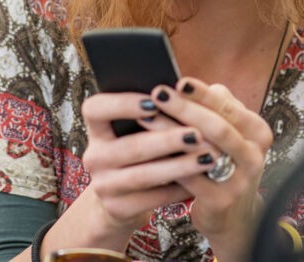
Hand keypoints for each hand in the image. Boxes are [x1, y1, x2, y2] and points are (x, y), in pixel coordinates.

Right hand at [78, 91, 220, 236]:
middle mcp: (95, 156)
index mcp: (96, 129)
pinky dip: (179, 190)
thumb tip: (186, 94)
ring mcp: (103, 185)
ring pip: (144, 175)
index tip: (154, 100)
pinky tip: (201, 181)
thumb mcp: (134, 132)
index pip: (95, 109)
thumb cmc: (138, 152)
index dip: (122, 103)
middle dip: (167, 140)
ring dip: (179, 166)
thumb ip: (152, 114)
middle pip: (130, 146)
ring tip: (208, 158)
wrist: (120, 200)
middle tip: (197, 134)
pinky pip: (153, 198)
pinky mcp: (117, 208)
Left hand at [150, 77, 272, 259]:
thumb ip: (215, 109)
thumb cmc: (224, 164)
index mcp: (258, 132)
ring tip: (145, 116)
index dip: (202, 93)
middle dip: (184, 108)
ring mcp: (240, 180)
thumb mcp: (230, 135)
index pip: (228, 106)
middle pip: (217, 126)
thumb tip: (185, 84)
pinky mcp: (221, 200)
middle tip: (158, 93)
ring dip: (170, 131)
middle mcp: (255, 155)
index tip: (179, 80)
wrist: (233, 217)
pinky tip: (147, 149)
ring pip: (201, 149)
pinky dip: (168, 160)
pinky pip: (190, 176)